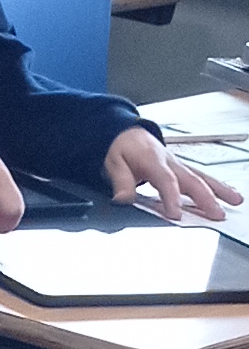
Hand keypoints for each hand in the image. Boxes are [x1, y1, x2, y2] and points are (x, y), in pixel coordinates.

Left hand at [108, 128, 239, 226]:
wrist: (128, 134)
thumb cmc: (122, 148)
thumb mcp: (113, 164)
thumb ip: (121, 182)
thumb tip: (123, 199)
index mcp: (153, 160)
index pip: (166, 180)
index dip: (172, 198)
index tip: (176, 214)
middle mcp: (171, 161)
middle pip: (191, 180)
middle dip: (205, 198)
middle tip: (217, 214)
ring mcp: (179, 164)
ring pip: (202, 178)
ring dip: (219, 191)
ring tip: (234, 202)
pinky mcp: (182, 168)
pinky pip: (201, 177)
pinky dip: (216, 186)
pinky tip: (227, 196)